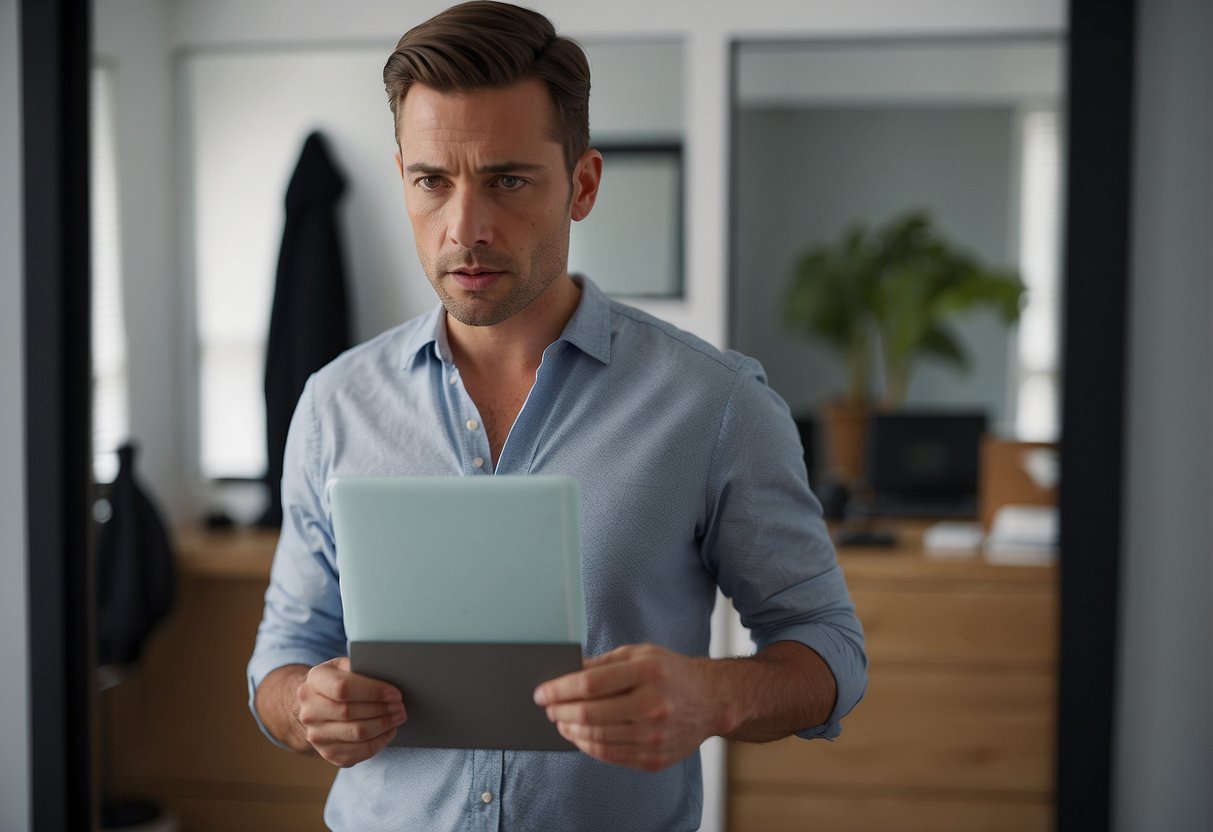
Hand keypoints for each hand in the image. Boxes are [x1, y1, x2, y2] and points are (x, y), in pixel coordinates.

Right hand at [294, 657, 406, 766]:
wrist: (318, 705)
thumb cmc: (339, 681)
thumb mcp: (345, 665)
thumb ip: (361, 666)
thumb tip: (388, 673)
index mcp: (314, 680)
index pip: (342, 688)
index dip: (372, 692)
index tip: (394, 694)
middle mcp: (309, 710)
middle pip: (350, 713)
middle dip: (382, 710)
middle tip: (400, 706)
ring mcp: (316, 734)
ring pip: (356, 734)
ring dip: (384, 726)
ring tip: (398, 717)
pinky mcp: (327, 753)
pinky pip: (358, 753)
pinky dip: (379, 742)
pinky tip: (388, 731)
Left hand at [532, 643, 726, 771]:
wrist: (711, 700)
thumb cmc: (670, 672)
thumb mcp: (639, 654)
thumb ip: (602, 664)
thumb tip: (565, 673)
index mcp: (648, 672)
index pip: (590, 684)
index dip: (559, 689)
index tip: (542, 693)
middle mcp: (653, 705)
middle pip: (590, 714)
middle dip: (560, 712)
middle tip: (548, 708)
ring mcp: (655, 736)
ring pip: (597, 739)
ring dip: (571, 731)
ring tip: (561, 722)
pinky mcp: (655, 758)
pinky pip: (611, 755)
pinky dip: (589, 746)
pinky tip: (580, 736)